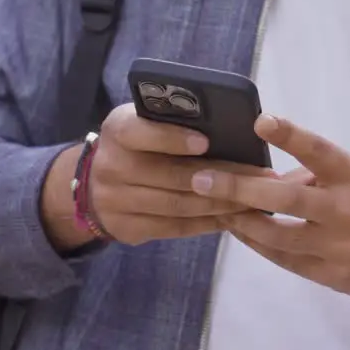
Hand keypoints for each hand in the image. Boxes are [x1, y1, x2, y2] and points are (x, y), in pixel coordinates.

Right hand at [88, 103, 275, 245]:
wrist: (92, 185)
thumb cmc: (135, 144)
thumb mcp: (141, 122)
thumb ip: (170, 121)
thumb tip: (225, 126)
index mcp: (118, 131)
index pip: (142, 134)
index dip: (172, 139)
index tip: (206, 142)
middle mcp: (111, 167)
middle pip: (170, 176)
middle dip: (219, 177)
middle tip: (258, 177)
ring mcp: (115, 202)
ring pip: (177, 206)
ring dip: (220, 204)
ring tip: (254, 199)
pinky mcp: (127, 229)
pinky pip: (174, 228)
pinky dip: (206, 223)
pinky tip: (231, 216)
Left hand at [189, 114, 349, 298]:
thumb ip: (321, 174)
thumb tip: (269, 176)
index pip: (322, 151)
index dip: (291, 136)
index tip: (261, 120)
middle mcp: (348, 212)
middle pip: (287, 199)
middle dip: (240, 188)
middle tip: (202, 178)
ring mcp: (341, 247)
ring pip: (278, 236)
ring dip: (241, 221)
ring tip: (213, 206)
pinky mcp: (334, 276)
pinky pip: (287, 260)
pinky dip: (260, 245)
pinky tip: (241, 232)